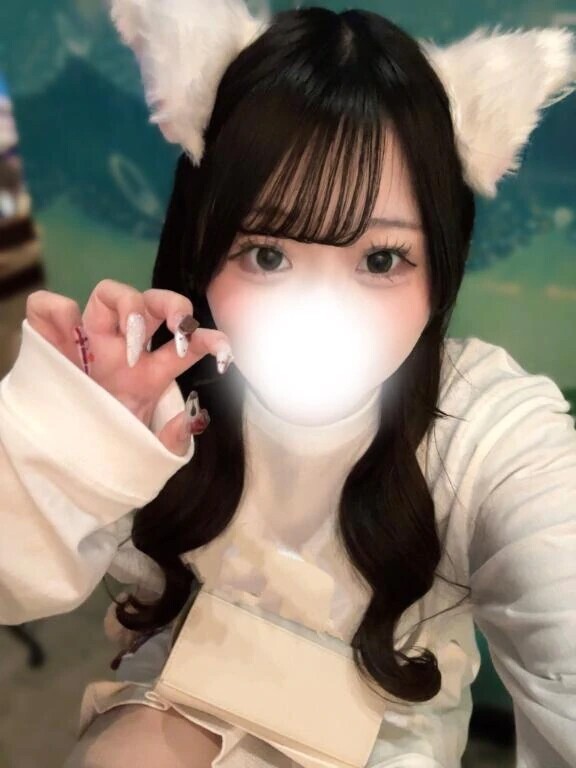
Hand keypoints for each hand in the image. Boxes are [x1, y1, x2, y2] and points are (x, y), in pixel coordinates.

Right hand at [25, 279, 232, 455]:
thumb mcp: (146, 451)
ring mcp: (87, 340)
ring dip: (127, 305)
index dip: (210, 340)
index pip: (188, 343)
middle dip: (173, 304)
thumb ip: (172, 440)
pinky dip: (56, 308)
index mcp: (151, 371)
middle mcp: (123, 348)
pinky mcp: (49, 340)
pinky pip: (48, 306)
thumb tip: (195, 417)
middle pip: (154, 302)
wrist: (63, 461)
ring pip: (108, 292)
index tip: (224, 355)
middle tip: (179, 328)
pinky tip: (68, 334)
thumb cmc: (108, 447)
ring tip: (129, 344)